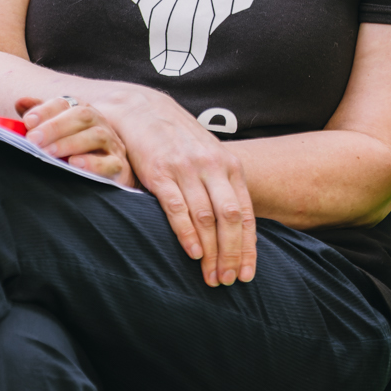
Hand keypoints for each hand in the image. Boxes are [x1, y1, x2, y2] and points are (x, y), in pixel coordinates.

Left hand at [16, 96, 135, 187]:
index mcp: (82, 112)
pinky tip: (75, 164)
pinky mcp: (119, 166)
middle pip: (82, 115)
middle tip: (33, 139)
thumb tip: (20, 102)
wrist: (109, 174)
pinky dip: (93, 163)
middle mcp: (99, 124)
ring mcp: (112, 144)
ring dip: (70, 143)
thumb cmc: (75, 151)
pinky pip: (111, 163)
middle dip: (55, 126)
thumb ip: (40, 117)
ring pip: (96, 136)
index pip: (65, 103)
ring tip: (49, 152)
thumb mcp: (56, 133)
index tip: (27, 121)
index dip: (46, 109)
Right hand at [107, 92, 256, 286]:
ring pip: (207, 217)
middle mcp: (212, 167)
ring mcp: (186, 169)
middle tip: (229, 280)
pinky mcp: (160, 172)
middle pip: (231, 219)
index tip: (248, 273)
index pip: (245, 213)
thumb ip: (220, 185)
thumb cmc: (177, 139)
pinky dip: (187, 233)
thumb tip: (232, 226)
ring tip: (211, 277)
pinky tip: (193, 253)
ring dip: (211, 251)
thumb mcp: (207, 157)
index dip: (248, 247)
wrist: (142, 109)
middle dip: (232, 254)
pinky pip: (178, 207)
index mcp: (229, 166)